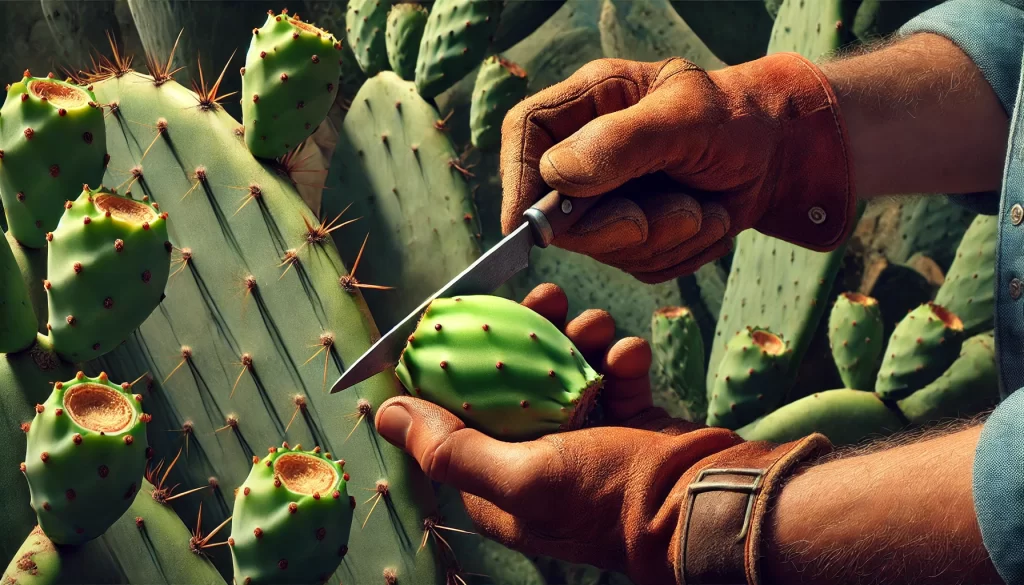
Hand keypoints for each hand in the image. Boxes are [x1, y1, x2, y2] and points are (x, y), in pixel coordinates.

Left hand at [374, 284, 828, 584]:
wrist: (705, 503)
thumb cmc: (610, 498)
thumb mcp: (522, 476)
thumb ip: (451, 448)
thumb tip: (383, 413)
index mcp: (498, 485)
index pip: (457, 417)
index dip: (455, 366)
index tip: (463, 318)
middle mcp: (535, 463)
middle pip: (513, 383)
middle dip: (528, 337)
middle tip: (545, 299)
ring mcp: (584, 442)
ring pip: (564, 372)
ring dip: (581, 341)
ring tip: (599, 326)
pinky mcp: (625, 424)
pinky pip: (610, 378)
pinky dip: (620, 361)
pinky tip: (631, 354)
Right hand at [499, 54, 855, 282]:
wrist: (782, 156)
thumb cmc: (737, 119)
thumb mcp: (686, 118)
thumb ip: (622, 142)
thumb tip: (557, 174)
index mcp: (588, 105)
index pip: (525, 136)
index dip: (517, 181)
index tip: (528, 225)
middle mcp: (586, 153)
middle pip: (556, 211)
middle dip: (618, 226)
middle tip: (679, 211)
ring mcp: (606, 200)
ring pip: (602, 248)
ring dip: (664, 240)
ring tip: (704, 207)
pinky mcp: (631, 236)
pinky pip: (637, 267)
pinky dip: (680, 254)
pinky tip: (706, 220)